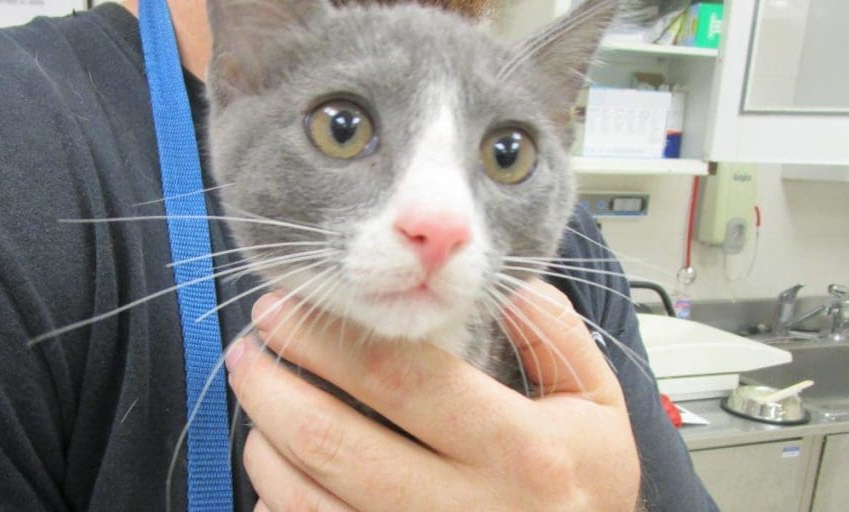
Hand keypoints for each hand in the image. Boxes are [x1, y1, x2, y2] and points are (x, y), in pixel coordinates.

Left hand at [225, 280, 640, 510]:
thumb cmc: (586, 487)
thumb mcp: (600, 407)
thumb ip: (556, 337)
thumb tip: (503, 285)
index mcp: (522, 451)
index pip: (400, 380)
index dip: (326, 340)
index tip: (283, 310)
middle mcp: (469, 509)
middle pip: (335, 441)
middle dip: (273, 387)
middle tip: (249, 351)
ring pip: (310, 499)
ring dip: (265, 443)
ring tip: (259, 401)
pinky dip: (279, 500)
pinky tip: (276, 469)